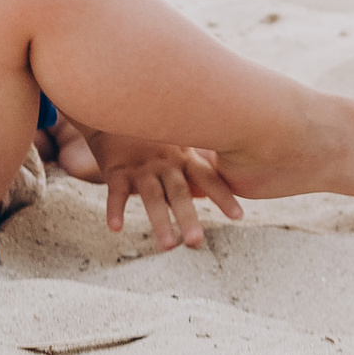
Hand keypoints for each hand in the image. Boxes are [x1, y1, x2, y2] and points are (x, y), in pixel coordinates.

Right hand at [68, 134, 245, 251]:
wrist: (117, 109)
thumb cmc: (152, 135)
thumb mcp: (177, 147)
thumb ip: (192, 170)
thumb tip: (209, 193)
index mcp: (184, 159)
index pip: (208, 179)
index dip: (223, 196)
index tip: (238, 216)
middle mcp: (166, 163)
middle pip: (179, 193)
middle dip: (188, 217)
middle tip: (197, 242)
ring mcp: (142, 167)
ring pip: (152, 196)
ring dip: (160, 220)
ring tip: (168, 245)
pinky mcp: (117, 170)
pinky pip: (116, 192)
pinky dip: (115, 210)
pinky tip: (116, 228)